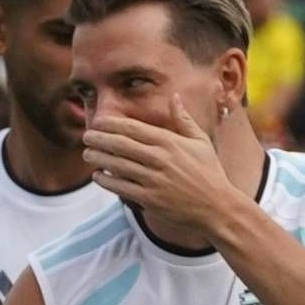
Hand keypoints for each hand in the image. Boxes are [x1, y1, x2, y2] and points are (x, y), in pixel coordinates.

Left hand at [84, 100, 242, 233]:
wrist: (219, 208)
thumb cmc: (210, 173)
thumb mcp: (201, 142)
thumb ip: (184, 119)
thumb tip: (175, 96)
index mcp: (169, 142)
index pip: (132, 128)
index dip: (110, 123)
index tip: (97, 121)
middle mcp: (159, 159)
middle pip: (119, 144)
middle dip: (98, 139)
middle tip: (86, 136)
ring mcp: (154, 180)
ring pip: (116, 165)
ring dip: (98, 158)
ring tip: (87, 153)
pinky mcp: (150, 199)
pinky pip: (121, 187)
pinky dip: (106, 180)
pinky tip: (98, 175)